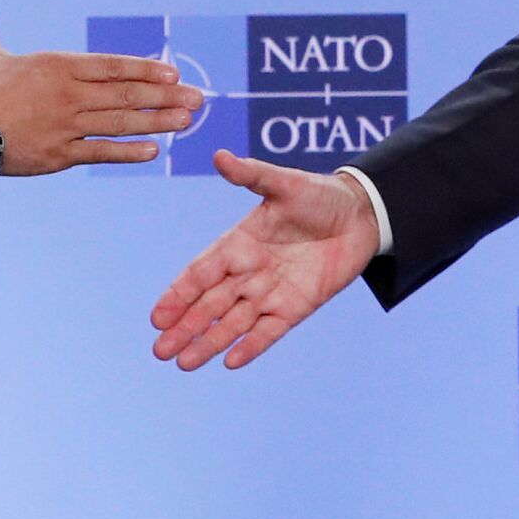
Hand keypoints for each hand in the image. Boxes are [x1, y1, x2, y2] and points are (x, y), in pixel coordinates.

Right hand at [0, 0, 201, 173]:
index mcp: (57, 66)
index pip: (111, 66)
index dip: (145, 69)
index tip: (174, 73)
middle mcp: (69, 94)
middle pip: (125, 93)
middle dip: (165, 96)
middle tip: (199, 99)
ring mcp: (67, 125)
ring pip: (120, 122)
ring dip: (157, 121)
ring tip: (186, 121)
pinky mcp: (59, 154)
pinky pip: (100, 152)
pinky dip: (128, 152)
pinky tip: (154, 151)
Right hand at [151, 151, 381, 370]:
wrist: (362, 214)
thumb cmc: (320, 195)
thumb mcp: (284, 183)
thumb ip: (252, 174)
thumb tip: (219, 155)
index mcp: (238, 243)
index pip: (200, 273)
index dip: (178, 295)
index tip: (156, 316)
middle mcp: (248, 272)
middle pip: (210, 305)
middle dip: (184, 328)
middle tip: (159, 351)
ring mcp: (271, 292)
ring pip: (233, 323)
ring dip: (209, 342)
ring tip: (184, 363)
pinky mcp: (296, 306)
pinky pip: (269, 331)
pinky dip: (251, 346)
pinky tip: (230, 363)